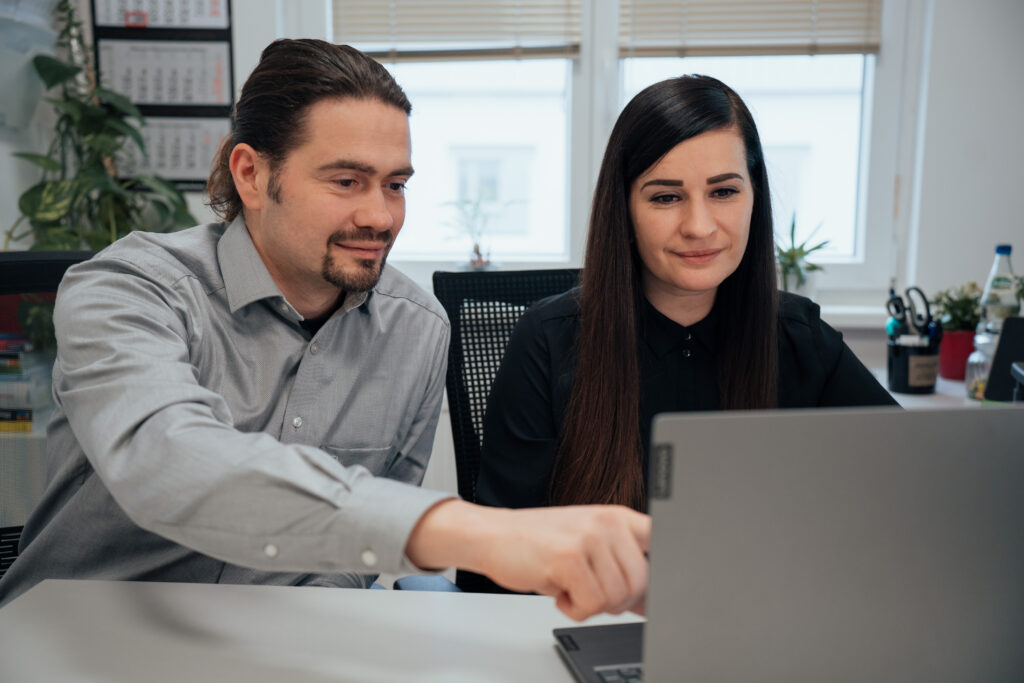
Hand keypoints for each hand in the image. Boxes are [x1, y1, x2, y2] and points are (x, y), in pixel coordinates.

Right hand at [406, 500, 649, 620]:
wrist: (493, 534)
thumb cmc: (540, 542)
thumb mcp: (587, 545)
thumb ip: (619, 567)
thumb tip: (649, 603)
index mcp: (616, 516)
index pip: (662, 541)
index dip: (662, 574)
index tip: (656, 594)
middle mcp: (606, 522)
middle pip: (641, 583)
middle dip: (617, 602)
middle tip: (591, 594)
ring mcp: (587, 538)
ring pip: (616, 598)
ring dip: (591, 606)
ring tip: (570, 588)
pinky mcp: (568, 559)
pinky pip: (590, 605)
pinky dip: (573, 610)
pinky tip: (558, 592)